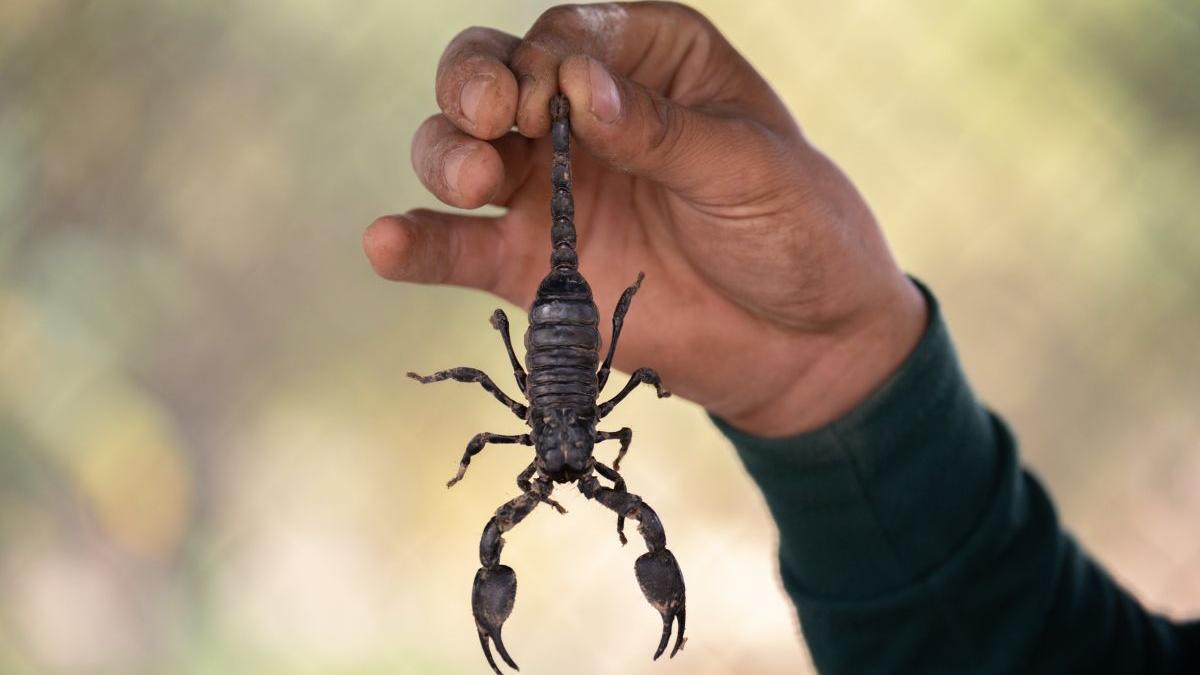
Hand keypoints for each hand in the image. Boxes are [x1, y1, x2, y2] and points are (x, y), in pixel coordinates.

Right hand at [364, 2, 925, 436]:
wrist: (806, 344)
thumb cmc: (797, 231)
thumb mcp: (750, 170)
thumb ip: (663, 131)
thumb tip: (580, 91)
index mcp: (649, 63)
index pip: (568, 35)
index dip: (545, 58)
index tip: (555, 99)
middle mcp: (585, 116)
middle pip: (493, 75)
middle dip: (475, 86)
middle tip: (492, 118)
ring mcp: (552, 190)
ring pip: (460, 149)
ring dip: (445, 153)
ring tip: (472, 179)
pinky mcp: (533, 264)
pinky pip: (458, 247)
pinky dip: (418, 243)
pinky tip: (387, 242)